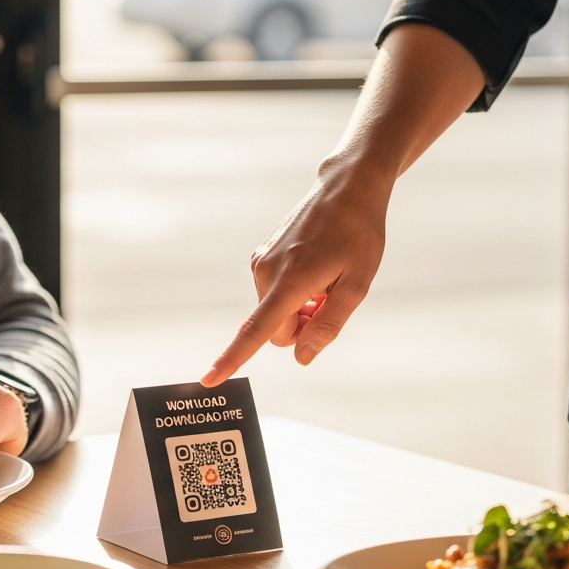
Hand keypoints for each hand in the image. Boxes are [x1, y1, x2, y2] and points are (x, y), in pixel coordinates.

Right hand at [200, 167, 390, 386]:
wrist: (346, 190)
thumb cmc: (358, 235)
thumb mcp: (357, 285)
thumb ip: (328, 325)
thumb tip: (302, 357)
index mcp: (290, 281)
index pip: (256, 330)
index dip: (233, 358)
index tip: (210, 378)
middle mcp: (266, 271)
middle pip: (275, 330)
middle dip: (299, 328)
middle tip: (329, 300)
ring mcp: (260, 262)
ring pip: (274, 313)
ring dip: (299, 308)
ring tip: (324, 278)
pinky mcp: (261, 256)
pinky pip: (272, 294)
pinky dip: (292, 294)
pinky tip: (314, 269)